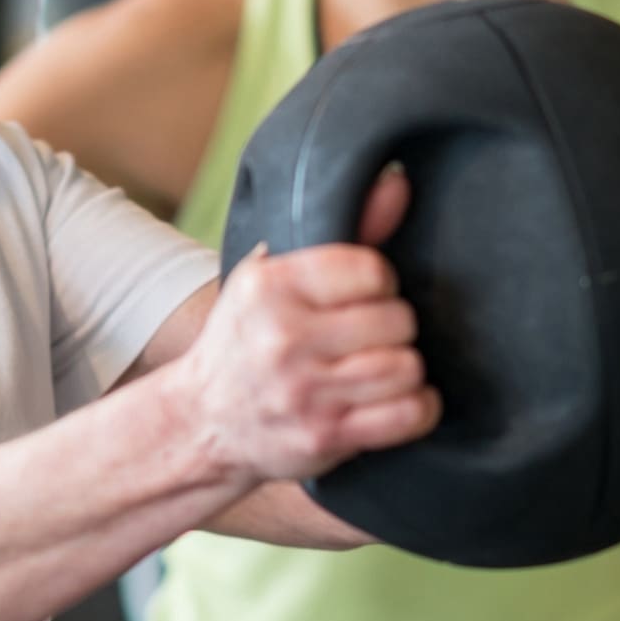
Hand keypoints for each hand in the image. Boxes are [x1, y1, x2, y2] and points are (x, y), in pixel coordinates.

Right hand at [178, 171, 438, 483]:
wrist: (202, 422)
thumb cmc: (247, 338)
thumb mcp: (273, 276)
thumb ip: (343, 228)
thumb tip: (398, 182)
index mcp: (269, 287)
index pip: (372, 270)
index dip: (380, 283)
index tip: (366, 296)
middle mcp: (283, 339)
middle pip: (396, 320)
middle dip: (394, 327)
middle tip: (373, 336)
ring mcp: (304, 393)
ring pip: (406, 367)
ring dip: (405, 368)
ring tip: (383, 367)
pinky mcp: (324, 437)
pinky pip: (408, 415)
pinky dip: (417, 408)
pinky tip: (399, 399)